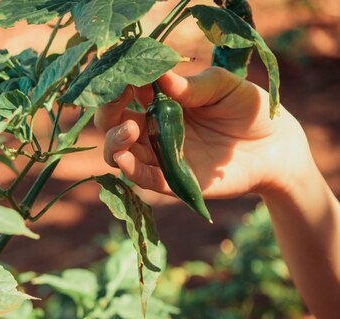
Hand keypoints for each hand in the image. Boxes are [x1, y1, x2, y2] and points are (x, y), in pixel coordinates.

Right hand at [95, 67, 313, 198]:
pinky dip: (129, 169)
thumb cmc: (249, 109)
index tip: (123, 75)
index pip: (126, 92)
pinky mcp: (171, 180)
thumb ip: (194, 85)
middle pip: (113, 123)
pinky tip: (125, 157)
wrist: (275, 147)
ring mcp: (160, 155)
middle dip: (108, 111)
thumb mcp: (226, 87)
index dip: (119, 84)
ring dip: (114, 141)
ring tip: (129, 131)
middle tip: (119, 100)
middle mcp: (153, 128)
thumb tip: (160, 74)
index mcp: (161, 101)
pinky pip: (142, 177)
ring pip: (119, 151)